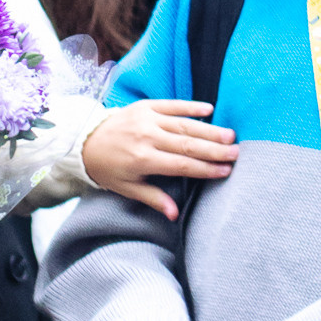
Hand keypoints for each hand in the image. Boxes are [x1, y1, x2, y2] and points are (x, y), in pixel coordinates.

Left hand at [82, 100, 236, 218]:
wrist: (83, 141)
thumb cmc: (107, 168)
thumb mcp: (127, 188)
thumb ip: (153, 198)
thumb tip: (174, 214)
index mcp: (143, 160)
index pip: (181, 165)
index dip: (205, 169)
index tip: (225, 171)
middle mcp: (146, 137)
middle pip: (187, 144)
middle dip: (214, 149)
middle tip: (236, 152)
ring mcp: (146, 119)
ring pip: (184, 125)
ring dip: (209, 130)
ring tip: (230, 135)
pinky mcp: (145, 106)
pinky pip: (172, 105)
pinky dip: (191, 106)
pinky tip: (210, 110)